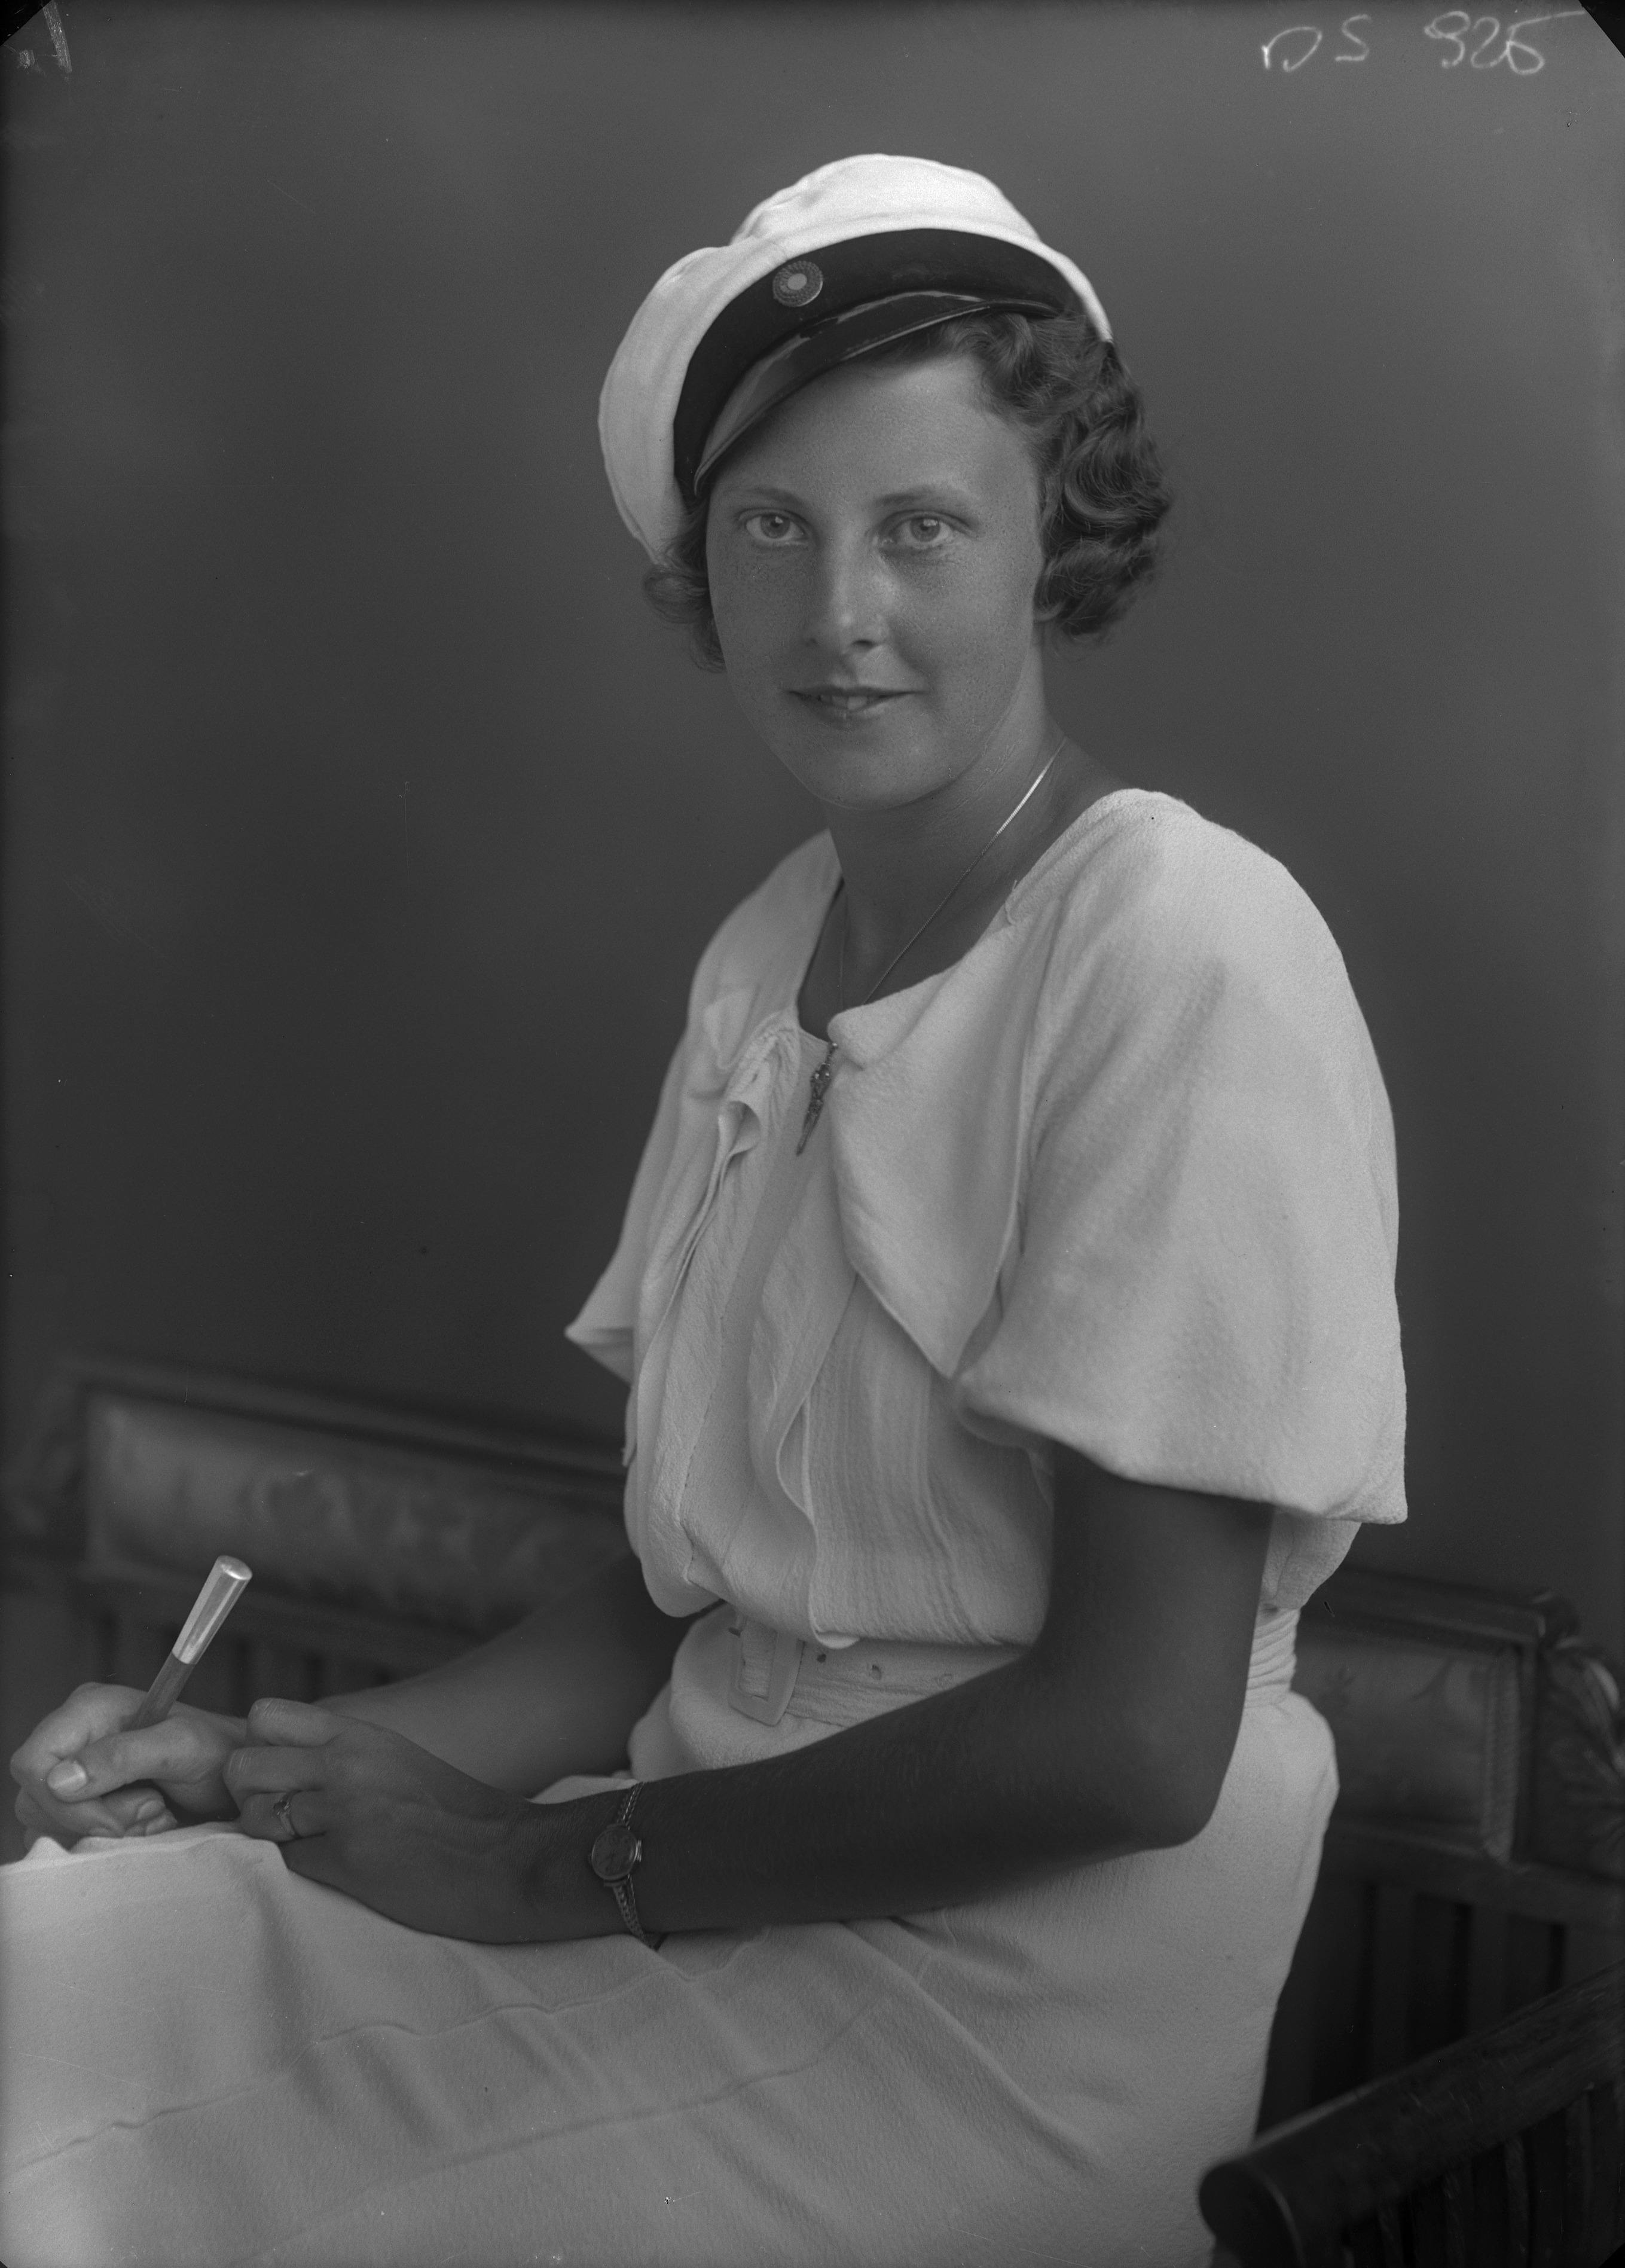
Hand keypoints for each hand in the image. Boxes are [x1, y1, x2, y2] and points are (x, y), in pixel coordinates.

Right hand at [11, 1683, 244, 1848]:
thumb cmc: (215, 1751)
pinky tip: (144, 1824)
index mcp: (87, 1709)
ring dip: (104, 1831)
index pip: (32, 1764)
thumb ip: (122, 1757)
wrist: (233, 1772)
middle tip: (151, 1809)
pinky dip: (102, 1840)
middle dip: (94, 1819)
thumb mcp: (180, 1748)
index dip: (65, 1802)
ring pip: (47, 1822)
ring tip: (154, 1812)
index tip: (117, 1818)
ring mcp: (73, 1769)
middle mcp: (72, 1736)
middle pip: (36, 1798)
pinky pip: (63, 1835)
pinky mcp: (79, 1799)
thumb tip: (59, 1780)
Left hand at [228, 1699, 616, 1942]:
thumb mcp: (397, 1759)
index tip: (277, 1773)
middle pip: (241, 1767)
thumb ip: (344, 1755)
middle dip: (250, 1796)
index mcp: (358, 1733)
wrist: (508, 1858)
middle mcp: (343, 1763)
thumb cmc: (457, 1814)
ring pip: (254, 1818)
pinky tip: (333, 1872)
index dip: (259, 1749)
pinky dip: (299, 1871)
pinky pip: (285, 1864)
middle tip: (281, 1816)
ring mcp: (341, 1812)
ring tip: (307, 1847)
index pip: (264, 1717)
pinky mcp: (344, 1862)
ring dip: (268, 1838)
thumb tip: (289, 1768)